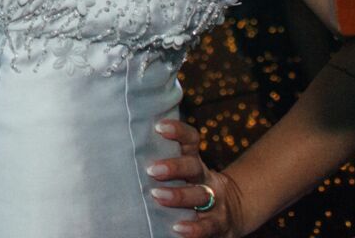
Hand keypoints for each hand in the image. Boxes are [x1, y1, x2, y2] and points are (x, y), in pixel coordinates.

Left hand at [148, 117, 245, 235]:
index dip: (178, 131)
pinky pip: (207, 227)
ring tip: (158, 196)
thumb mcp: (184, 173)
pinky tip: (179, 229)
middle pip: (193, 167)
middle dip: (174, 167)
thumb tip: (123, 147)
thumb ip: (161, 161)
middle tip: (152, 170)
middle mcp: (205, 178)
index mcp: (194, 162)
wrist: (231, 213)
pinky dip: (194, 229)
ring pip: (200, 195)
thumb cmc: (192, 189)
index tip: (159, 127)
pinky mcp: (217, 224)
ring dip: (179, 196)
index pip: (191, 140)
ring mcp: (214, 201)